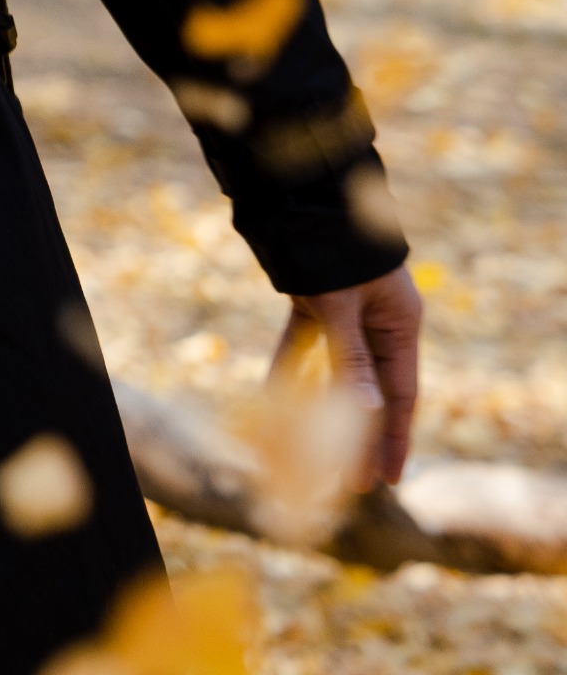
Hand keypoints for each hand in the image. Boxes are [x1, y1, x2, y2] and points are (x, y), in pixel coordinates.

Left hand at [277, 264, 421, 485]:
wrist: (305, 191)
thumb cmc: (333, 246)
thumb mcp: (341, 305)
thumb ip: (350, 358)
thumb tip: (364, 413)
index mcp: (400, 323)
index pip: (400, 394)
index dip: (393, 439)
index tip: (386, 479)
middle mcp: (380, 321)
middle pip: (372, 389)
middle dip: (360, 437)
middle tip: (350, 483)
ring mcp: (349, 312)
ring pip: (339, 373)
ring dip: (326, 410)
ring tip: (316, 455)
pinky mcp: (317, 302)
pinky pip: (306, 345)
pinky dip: (291, 368)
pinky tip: (273, 398)